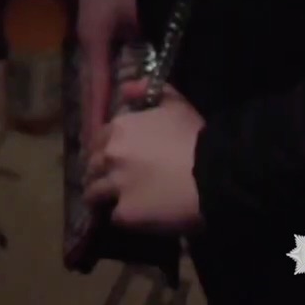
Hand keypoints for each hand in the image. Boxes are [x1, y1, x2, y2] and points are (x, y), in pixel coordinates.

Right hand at [75, 0, 139, 141]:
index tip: (93, 147)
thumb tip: (149, 83)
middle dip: (95, 117)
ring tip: (103, 129)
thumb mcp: (133, 16)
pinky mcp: (101, 26)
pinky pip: (104, 64)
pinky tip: (114, 94)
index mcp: (93, 44)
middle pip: (93, 89)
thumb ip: (142, 51)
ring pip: (97, 78)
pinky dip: (107, 83)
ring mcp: (92, 35)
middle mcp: (89, 44)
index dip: (95, 120)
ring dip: (101, 101)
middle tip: (97, 147)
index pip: (95, 92)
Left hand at [83, 83, 204, 232]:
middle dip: (98, 172)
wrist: (213, 174)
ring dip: (100, 197)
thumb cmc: (196, 137)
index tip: (112, 156)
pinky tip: (133, 217)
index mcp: (120, 128)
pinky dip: (121, 217)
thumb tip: (126, 88)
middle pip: (92, 166)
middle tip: (110, 181)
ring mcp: (115, 186)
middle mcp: (110, 155)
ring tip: (110, 203)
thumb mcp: (175, 104)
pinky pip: (114, 217)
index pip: (97, 140)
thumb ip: (147, 91)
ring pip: (94, 193)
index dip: (104, 148)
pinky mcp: (124, 214)